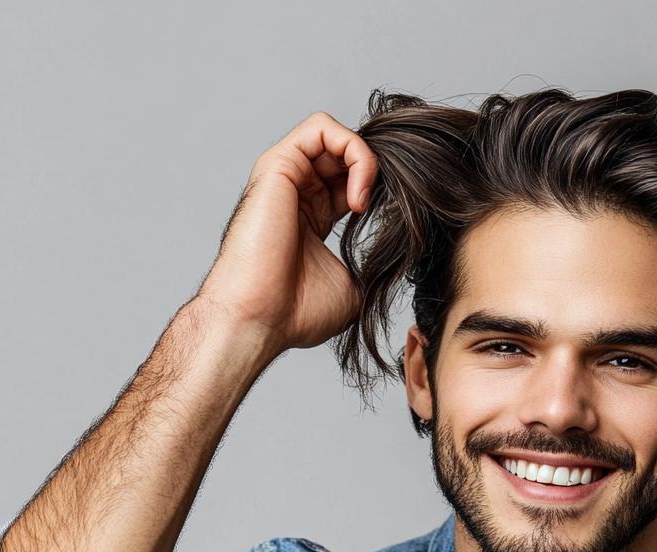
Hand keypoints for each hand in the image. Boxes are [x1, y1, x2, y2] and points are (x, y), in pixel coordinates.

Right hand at [197, 112, 377, 357]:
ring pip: (334, 135)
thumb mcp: (351, 289)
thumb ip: (368, 261)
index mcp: (313, 217)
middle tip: (385, 207)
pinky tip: (358, 196)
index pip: (352, 180)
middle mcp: (297, 192)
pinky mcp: (277, 164)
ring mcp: (285, 176)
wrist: (261, 317)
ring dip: (365, 162)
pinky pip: (323, 129)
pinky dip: (354, 153)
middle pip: (345, 153)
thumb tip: (388, 258)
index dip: (381, 190)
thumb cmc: (297, 312)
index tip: (395, 220)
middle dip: (376, 173)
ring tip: (366, 203)